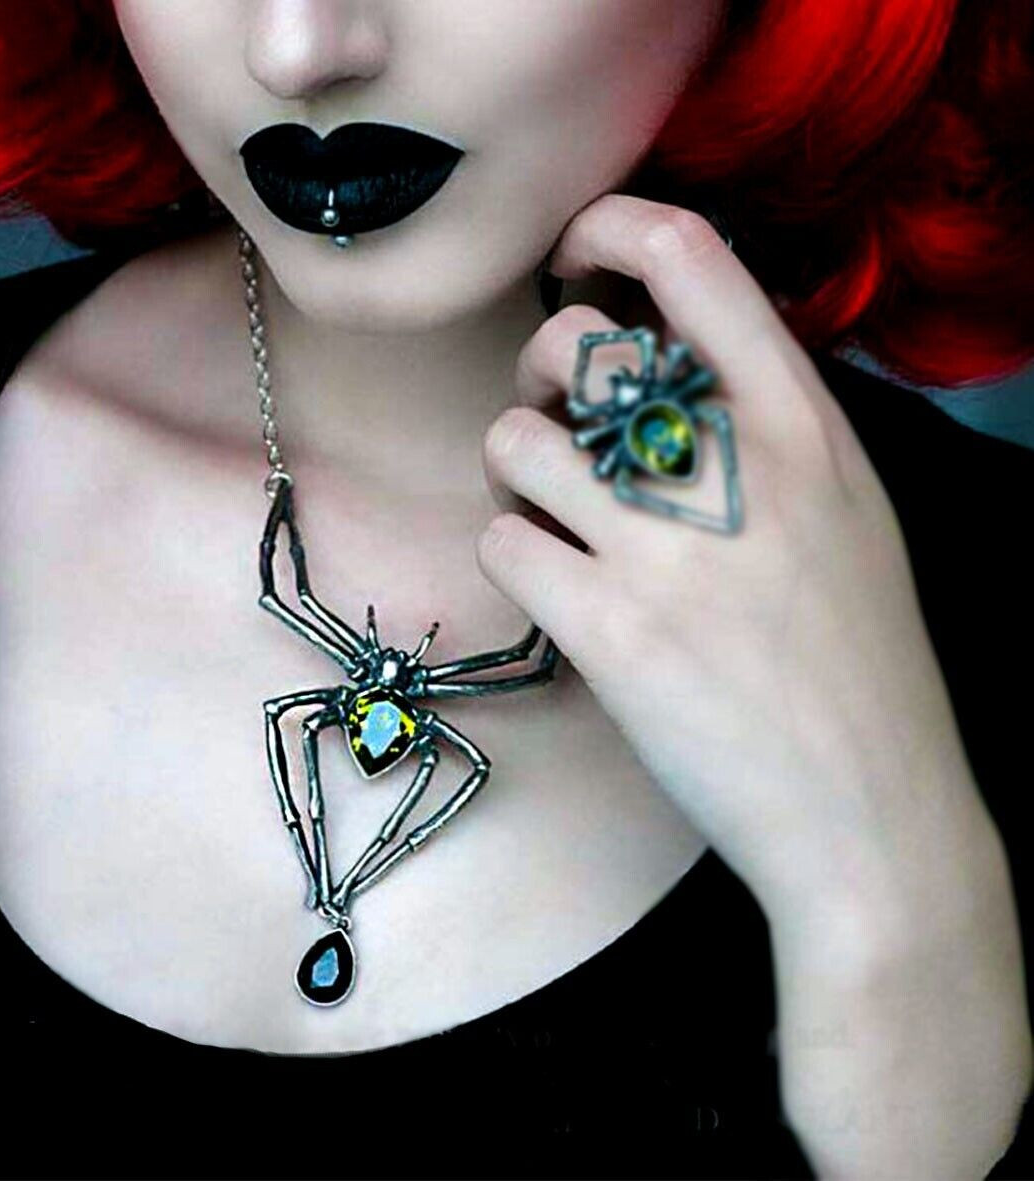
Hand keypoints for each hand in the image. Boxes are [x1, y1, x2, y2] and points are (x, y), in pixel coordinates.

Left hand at [476, 193, 990, 932]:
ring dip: (511, 470)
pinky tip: (551, 585)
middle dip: (540, 375)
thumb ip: (763, 432)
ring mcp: (663, 550)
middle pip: (577, 348)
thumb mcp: (845, 514)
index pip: (692, 257)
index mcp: (802, 425)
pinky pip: (502, 541)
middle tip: (555, 429)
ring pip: (517, 440)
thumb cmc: (855, 663)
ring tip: (543, 513)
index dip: (608, 231)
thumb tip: (655, 374)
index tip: (575, 256)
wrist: (869, 816)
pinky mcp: (606, 630)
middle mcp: (731, 467)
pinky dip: (512, 554)